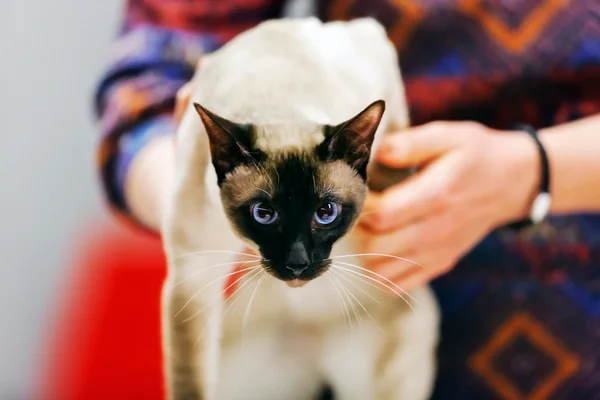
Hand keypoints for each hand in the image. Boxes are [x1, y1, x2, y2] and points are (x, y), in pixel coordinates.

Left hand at [355, 121, 539, 290]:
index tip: (358, 189)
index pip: (382, 215)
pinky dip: (378, 273)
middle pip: (376, 247)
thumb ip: (410, 143)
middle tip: (357, 209)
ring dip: (363, 251)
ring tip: (366, 227)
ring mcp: (437, 252)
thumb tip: (378, 152)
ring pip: (380, 270)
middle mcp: (435, 231)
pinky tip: (379, 249)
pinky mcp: (438, 264)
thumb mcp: (448, 135)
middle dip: (356, 228)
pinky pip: (397, 285)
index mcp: (436, 196)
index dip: (360, 205)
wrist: (513, 183)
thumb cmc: (476, 155)